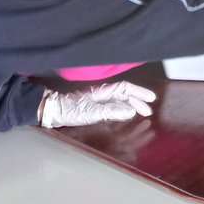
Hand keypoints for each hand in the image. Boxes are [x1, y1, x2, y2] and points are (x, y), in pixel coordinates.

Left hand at [40, 82, 156, 127]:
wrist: (53, 111)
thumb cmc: (71, 110)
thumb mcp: (92, 112)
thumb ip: (112, 111)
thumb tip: (131, 111)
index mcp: (103, 92)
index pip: (125, 88)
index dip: (139, 93)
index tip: (151, 99)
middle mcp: (102, 94)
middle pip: (124, 94)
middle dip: (138, 101)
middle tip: (148, 112)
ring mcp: (97, 101)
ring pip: (119, 100)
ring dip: (131, 106)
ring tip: (140, 114)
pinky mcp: (92, 108)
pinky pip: (112, 107)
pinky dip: (122, 110)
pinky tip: (124, 116)